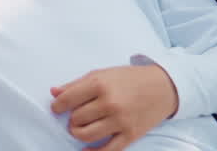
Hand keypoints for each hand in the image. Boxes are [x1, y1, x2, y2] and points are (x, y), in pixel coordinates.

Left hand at [49, 64, 178, 150]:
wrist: (162, 87)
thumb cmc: (129, 79)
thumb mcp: (101, 74)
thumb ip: (76, 84)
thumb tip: (53, 92)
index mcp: (99, 84)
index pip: (67, 100)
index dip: (57, 106)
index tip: (57, 108)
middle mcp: (109, 103)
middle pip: (76, 119)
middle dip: (71, 119)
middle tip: (76, 116)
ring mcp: (120, 121)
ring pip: (86, 135)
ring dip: (78, 133)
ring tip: (79, 128)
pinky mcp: (130, 135)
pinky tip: (85, 150)